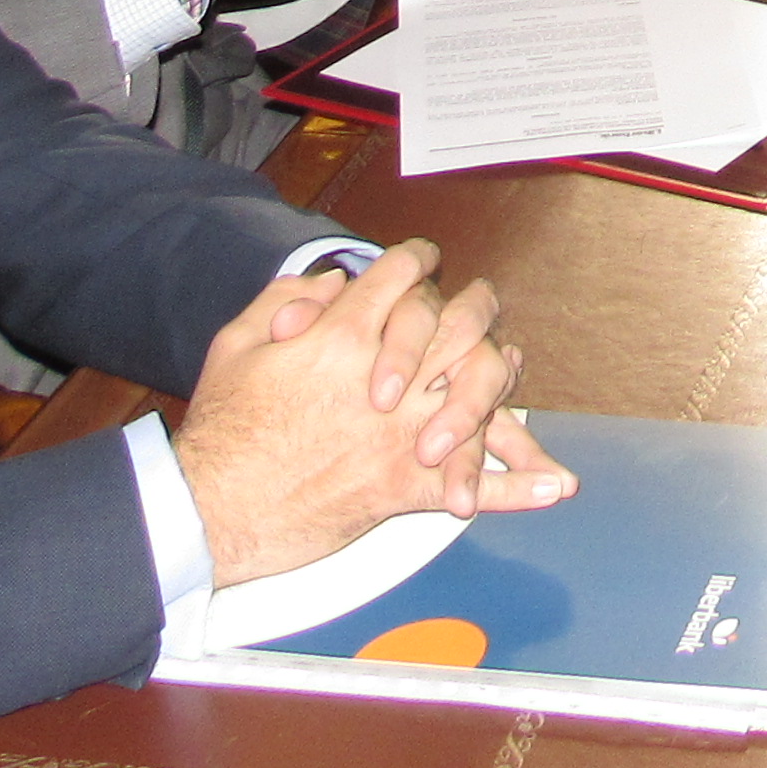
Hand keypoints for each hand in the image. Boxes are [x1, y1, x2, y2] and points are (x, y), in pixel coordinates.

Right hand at [172, 247, 577, 584]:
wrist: (212, 508)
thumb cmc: (221, 428)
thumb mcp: (236, 343)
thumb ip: (288, 299)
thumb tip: (336, 284)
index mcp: (343, 336)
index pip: (401, 273)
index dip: (417, 259)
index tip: (425, 260)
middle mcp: (385, 379)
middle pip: (459, 323)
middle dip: (476, 308)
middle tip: (479, 306)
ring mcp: (400, 435)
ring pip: (479, 392)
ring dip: (504, 384)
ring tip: (517, 377)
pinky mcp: (402, 487)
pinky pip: (476, 485)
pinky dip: (518, 488)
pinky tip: (554, 486)